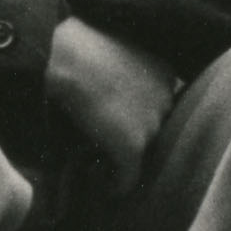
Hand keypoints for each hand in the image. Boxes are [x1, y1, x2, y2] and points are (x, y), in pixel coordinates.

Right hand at [41, 12, 178, 181]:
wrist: (64, 54)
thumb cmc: (74, 43)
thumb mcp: (111, 49)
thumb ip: (120, 70)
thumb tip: (103, 88)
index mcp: (164, 72)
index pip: (156, 103)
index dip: (134, 116)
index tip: (114, 123)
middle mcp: (166, 100)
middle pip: (153, 128)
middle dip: (132, 137)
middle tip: (106, 145)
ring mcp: (152, 125)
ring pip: (142, 153)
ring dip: (124, 160)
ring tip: (100, 166)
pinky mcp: (133, 147)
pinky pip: (128, 177)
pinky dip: (115, 185)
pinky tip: (103, 187)